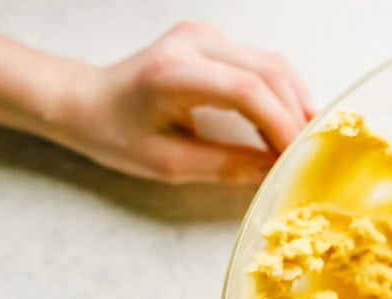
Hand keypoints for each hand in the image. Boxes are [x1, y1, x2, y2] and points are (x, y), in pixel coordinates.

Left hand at [59, 21, 313, 182]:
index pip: (247, 90)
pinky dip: (282, 92)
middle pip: (268, 71)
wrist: (86, 99)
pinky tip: (287, 120)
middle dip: (295, 115)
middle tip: (306, 153)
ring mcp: (204, 36)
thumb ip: (225, 166)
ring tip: (301, 139)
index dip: (280, 124)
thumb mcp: (168, 163)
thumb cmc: (116, 133)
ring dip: (295, 102)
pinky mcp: (212, 40)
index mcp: (174, 72)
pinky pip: (262, 62)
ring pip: (272, 63)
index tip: (294, 156)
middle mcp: (192, 43)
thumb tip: (273, 169)